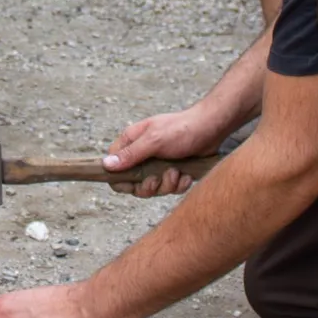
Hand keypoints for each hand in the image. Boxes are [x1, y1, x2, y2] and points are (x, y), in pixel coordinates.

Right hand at [104, 105, 226, 196]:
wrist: (211, 129)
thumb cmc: (181, 129)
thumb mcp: (153, 141)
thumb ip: (130, 154)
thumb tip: (106, 164)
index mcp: (131, 142)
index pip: (113, 167)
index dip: (120, 180)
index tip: (134, 184)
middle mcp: (142, 154)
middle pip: (134, 184)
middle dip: (149, 186)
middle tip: (159, 178)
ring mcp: (157, 164)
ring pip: (154, 188)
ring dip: (167, 184)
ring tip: (177, 171)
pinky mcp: (172, 171)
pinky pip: (170, 188)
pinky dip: (179, 184)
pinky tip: (186, 174)